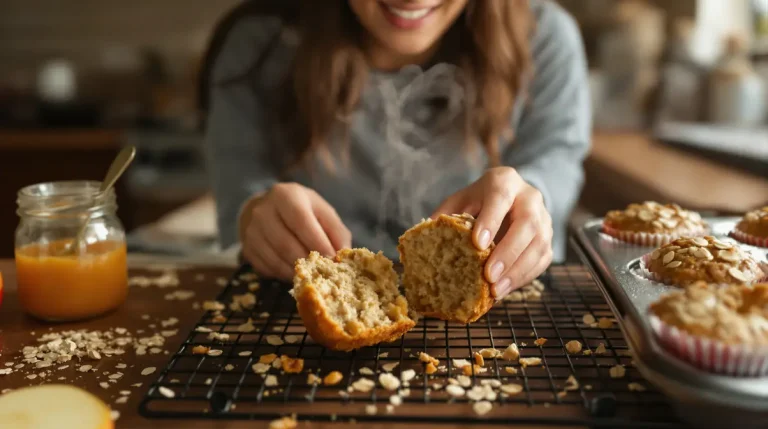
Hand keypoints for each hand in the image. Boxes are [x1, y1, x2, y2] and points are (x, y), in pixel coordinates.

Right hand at [241, 182, 351, 279]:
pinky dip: (283, 274)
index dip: (317, 243)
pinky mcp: (246, 249)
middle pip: (286, 244)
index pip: (301, 222)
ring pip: (275, 259)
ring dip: (296, 271)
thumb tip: (343, 255)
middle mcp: (263, 211)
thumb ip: (336, 231)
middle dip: (307, 261)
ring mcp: (251, 231)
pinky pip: (267, 268)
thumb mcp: (321, 211)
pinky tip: (295, 271)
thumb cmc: (301, 210)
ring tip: (311, 273)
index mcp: (285, 196)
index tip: (332, 259)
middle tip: (323, 271)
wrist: (265, 209)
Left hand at [433, 167, 552, 298]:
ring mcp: (544, 219)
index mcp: (505, 181)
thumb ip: (446, 216)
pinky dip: (524, 277)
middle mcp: (529, 197)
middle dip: (508, 252)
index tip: (477, 244)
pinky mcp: (548, 240)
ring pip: (539, 244)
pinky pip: (542, 260)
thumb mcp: (460, 201)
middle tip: (489, 276)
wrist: (509, 199)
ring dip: (517, 270)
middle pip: (527, 224)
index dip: (490, 221)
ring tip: (496, 290)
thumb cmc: (478, 202)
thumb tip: (425, 238)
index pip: (500, 197)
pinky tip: (505, 289)